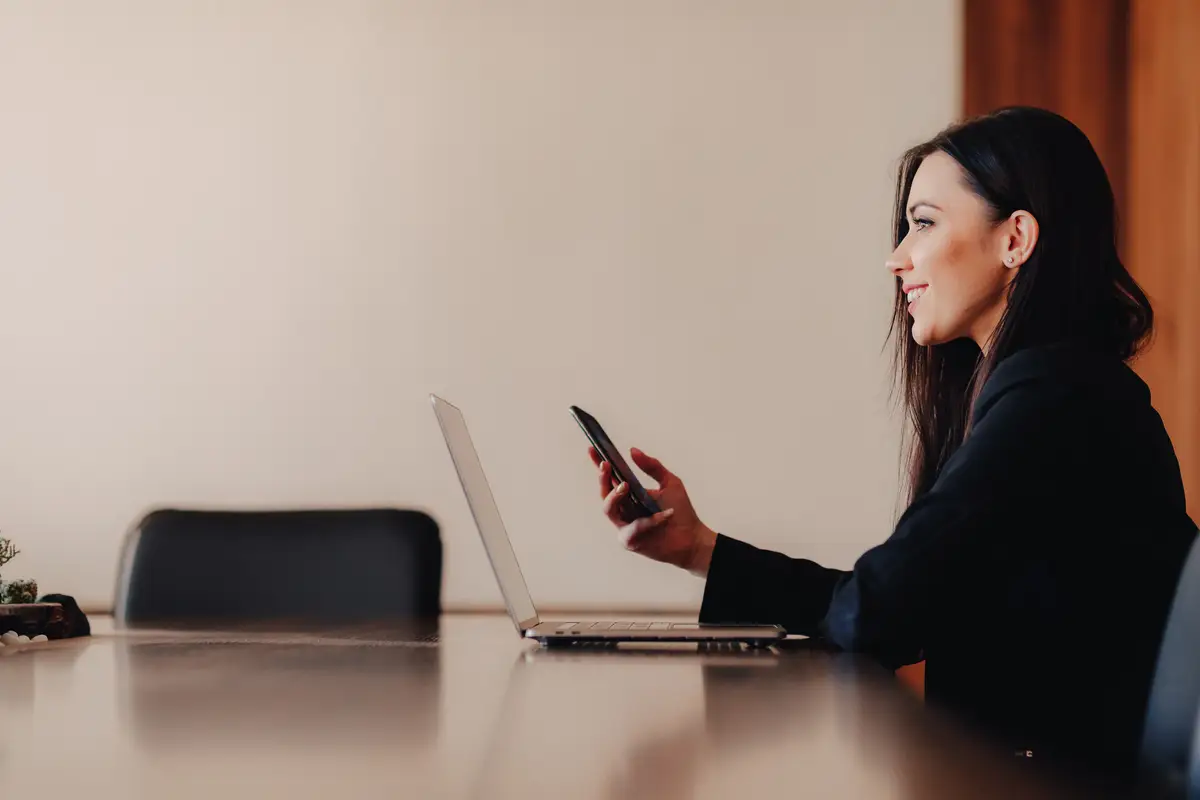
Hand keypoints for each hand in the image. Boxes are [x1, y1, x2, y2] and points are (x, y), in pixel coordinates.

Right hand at [588, 446, 716, 577]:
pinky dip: (647, 521)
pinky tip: (665, 516)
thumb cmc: (681, 511)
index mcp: (629, 494)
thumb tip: (632, 450)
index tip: (592, 449)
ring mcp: (624, 525)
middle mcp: (623, 509)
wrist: (692, 538)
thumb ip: (652, 466)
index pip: (610, 478)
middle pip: (603, 493)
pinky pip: (632, 528)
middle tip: (606, 465)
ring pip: (608, 510)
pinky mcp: (630, 541)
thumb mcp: (669, 482)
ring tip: (625, 485)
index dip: (598, 464)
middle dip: (602, 478)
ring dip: (614, 496)